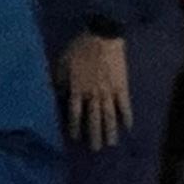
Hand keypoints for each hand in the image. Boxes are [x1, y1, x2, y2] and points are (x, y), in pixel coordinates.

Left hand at [62, 32, 132, 149]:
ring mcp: (109, 91)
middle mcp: (93, 94)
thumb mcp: (62, 62)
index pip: (75, 114)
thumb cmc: (80, 46)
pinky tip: (128, 127)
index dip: (75, 127)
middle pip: (94, 119)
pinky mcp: (122, 85)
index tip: (75, 138)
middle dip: (94, 135)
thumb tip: (55, 94)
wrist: (103, 34)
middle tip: (95, 149)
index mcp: (77, 89)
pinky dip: (126, 116)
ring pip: (110, 115)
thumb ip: (59, 80)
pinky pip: (124, 104)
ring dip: (110, 131)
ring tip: (111, 144)